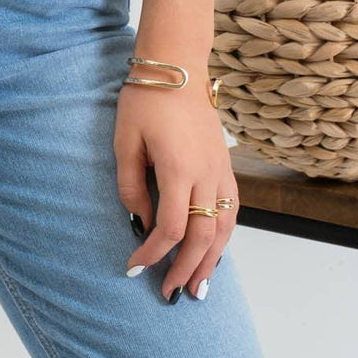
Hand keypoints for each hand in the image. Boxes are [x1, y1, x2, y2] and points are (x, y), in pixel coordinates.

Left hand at [114, 75, 236, 300]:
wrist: (177, 66)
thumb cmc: (145, 99)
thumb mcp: (125, 139)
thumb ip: (131, 184)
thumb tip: (141, 220)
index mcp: (179, 168)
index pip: (171, 227)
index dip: (153, 252)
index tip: (135, 265)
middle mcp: (206, 173)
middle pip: (202, 236)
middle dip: (185, 269)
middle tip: (169, 292)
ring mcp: (221, 169)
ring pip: (224, 228)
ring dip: (211, 260)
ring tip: (197, 286)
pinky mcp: (226, 164)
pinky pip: (232, 209)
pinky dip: (224, 236)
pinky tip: (214, 250)